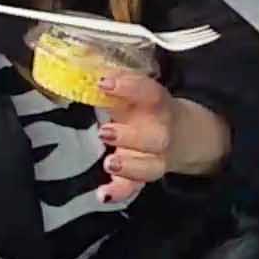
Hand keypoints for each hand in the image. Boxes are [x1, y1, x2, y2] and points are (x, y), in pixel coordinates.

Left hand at [95, 73, 230, 201]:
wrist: (180, 133)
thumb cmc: (145, 108)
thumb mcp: (134, 93)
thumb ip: (112, 84)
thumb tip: (78, 63)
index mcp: (159, 105)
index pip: (149, 93)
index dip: (130, 87)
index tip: (104, 83)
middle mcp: (161, 132)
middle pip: (157, 138)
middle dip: (131, 136)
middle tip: (105, 132)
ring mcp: (155, 157)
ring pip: (151, 166)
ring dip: (130, 165)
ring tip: (109, 163)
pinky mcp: (144, 174)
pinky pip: (136, 187)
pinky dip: (120, 192)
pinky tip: (104, 194)